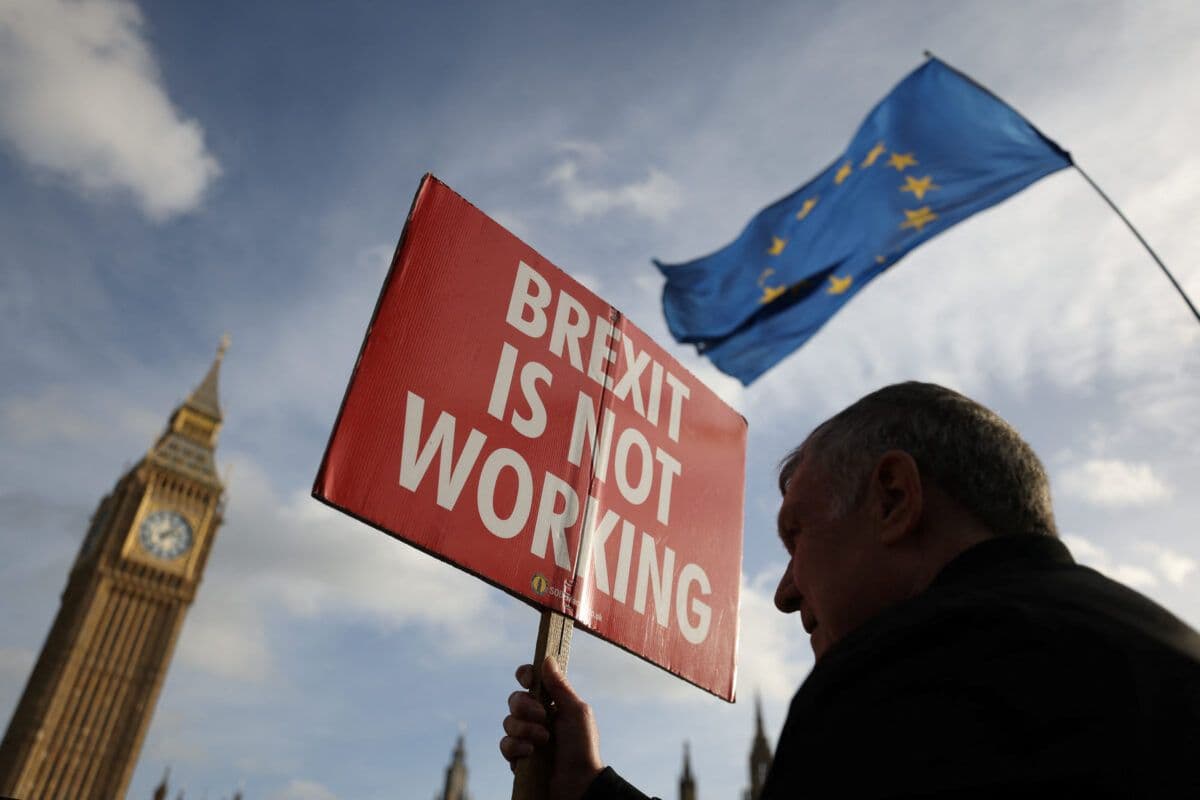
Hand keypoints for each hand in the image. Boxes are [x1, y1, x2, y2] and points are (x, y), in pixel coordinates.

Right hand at [500, 657, 603, 799]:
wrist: (578, 783)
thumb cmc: (583, 747)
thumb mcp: (576, 712)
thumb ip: (560, 687)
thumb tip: (547, 659)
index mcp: (551, 702)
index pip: (530, 680)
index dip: (525, 675)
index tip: (529, 680)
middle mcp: (536, 717)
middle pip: (514, 698)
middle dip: (525, 706)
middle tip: (543, 717)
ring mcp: (525, 737)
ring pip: (507, 721)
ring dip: (524, 730)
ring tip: (543, 741)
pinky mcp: (518, 756)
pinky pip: (504, 744)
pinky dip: (517, 747)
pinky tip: (531, 754)